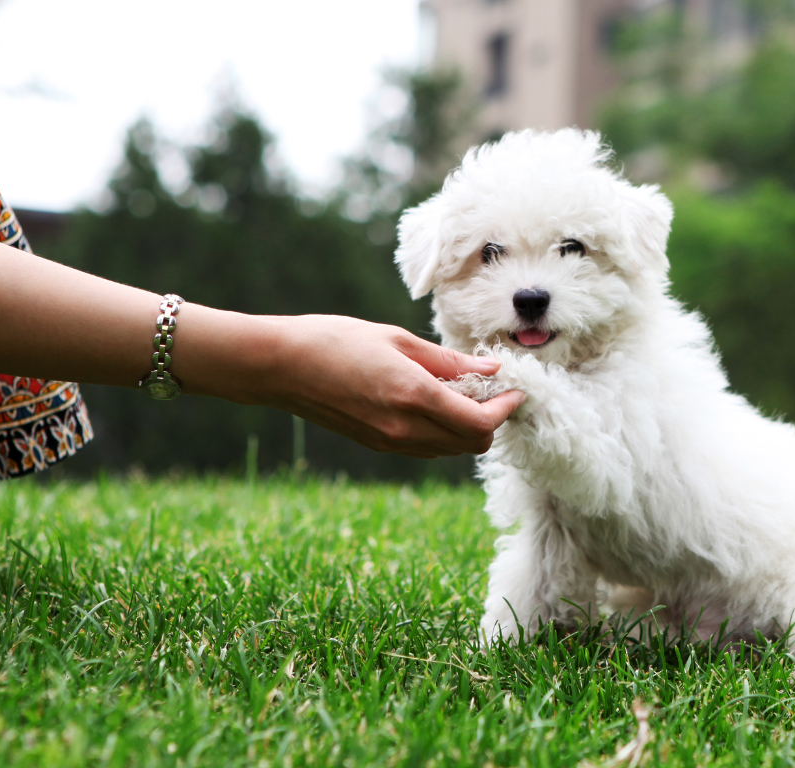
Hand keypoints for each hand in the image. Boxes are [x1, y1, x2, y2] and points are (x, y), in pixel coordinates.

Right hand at [187, 313, 524, 457]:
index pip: (481, 422)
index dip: (506, 409)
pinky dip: (444, 431)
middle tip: (493, 390)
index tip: (514, 389)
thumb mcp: (398, 339)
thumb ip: (449, 361)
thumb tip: (490, 367)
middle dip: (492, 420)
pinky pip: (427, 448)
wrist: (280, 367)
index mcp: (415, 397)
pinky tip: (438, 403)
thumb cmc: (335, 340)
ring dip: (468, 428)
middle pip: (472, 443)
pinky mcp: (379, 444)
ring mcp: (391, 442)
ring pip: (451, 449)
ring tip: (465, 393)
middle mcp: (406, 428)